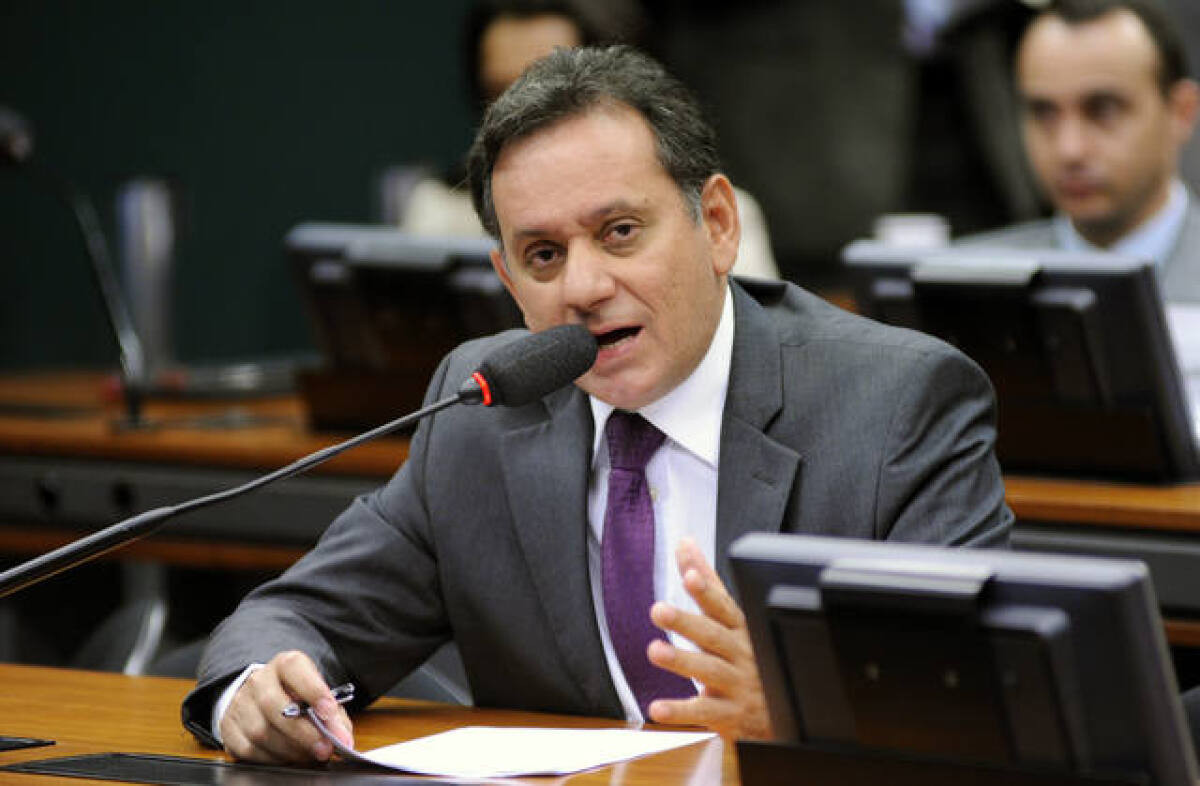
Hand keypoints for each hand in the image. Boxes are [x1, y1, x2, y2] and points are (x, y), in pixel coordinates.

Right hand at [219, 650, 353, 764]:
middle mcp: (259, 680)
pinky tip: (287, 757)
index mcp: (285, 664)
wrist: (261, 697)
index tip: (329, 711)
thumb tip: (342, 739)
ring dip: (289, 749)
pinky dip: (272, 758)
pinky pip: (249, 749)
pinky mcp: (229, 727)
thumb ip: (333, 715)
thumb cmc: (296, 696)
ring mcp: (241, 703)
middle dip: (303, 732)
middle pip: (274, 705)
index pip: (295, 668)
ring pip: (260, 731)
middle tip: (324, 748)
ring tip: (309, 755)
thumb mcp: (318, 696)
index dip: (313, 689)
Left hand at [645, 538, 772, 740]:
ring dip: (682, 661)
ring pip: (709, 670)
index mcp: (740, 629)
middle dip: (686, 622)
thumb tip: (685, 544)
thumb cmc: (750, 657)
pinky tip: (657, 708)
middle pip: (713, 635)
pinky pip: (704, 713)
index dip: (707, 591)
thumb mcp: (732, 618)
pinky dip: (680, 711)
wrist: (785, 713)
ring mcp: (737, 684)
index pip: (723, 607)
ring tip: (655, 651)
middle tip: (658, 610)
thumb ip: (707, 583)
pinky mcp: (730, 715)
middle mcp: (740, 654)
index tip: (690, 577)